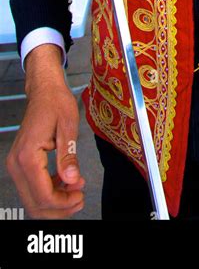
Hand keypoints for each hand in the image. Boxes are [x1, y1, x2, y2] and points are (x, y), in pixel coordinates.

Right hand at [6, 46, 84, 218]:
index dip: (63, 202)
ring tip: (76, 189)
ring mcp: (16, 166)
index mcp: (28, 157)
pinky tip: (65, 182)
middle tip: (80, 198)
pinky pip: (32, 188)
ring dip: (55, 202)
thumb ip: (68, 156)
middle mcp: (16, 165)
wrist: (44, 91)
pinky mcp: (21, 164)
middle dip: (59, 208)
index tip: (81, 194)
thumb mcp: (68, 126)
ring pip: (32, 200)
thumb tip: (72, 181)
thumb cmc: (56, 103)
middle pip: (35, 204)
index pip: (43, 195)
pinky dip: (49, 192)